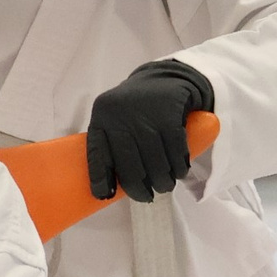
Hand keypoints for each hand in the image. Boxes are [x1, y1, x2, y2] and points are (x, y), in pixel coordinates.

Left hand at [86, 60, 212, 201]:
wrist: (164, 79)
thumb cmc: (135, 109)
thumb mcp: (116, 119)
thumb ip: (111, 144)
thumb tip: (108, 189)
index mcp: (102, 118)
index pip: (97, 153)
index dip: (100, 178)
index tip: (104, 196)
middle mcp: (120, 115)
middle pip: (130, 164)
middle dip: (139, 188)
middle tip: (147, 197)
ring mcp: (145, 113)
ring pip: (155, 161)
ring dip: (163, 181)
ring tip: (165, 186)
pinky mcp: (170, 113)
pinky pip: (176, 150)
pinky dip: (179, 166)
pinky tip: (179, 173)